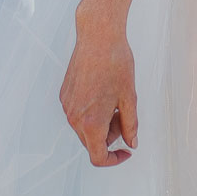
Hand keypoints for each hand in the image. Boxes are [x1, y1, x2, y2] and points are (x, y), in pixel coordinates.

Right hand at [61, 14, 138, 167]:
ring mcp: (66, 106)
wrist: (97, 36)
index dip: (114, 159)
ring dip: (101, 123)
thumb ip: (130, 125)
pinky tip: (102, 91)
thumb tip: (131, 143)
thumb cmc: (116, 64)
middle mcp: (74, 118)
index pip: (98, 157)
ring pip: (85, 128)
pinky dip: (91, 111)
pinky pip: (78, 113)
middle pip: (92, 142)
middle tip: (123, 113)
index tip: (126, 150)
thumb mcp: (129, 97)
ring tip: (113, 99)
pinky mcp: (64, 95)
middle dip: (110, 135)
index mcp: (91, 123)